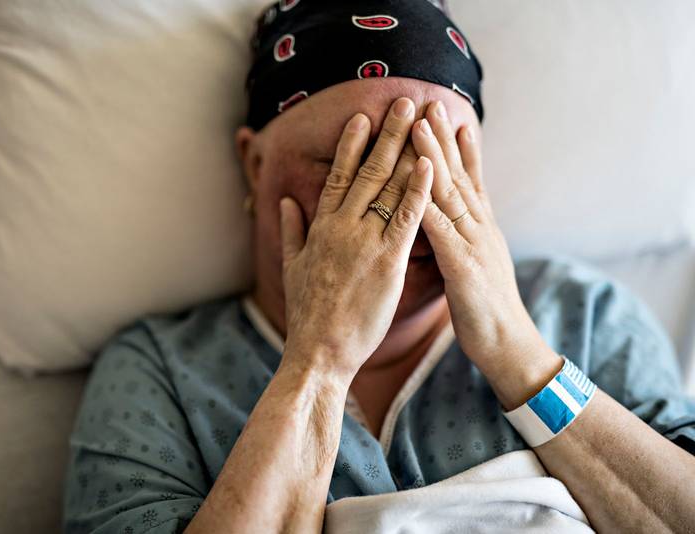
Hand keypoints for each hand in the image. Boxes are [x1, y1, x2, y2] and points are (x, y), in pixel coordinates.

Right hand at [279, 97, 432, 379]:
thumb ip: (291, 230)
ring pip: (389, 187)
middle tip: (403, 100)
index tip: (363, 116)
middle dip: (387, 133)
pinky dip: (420, 190)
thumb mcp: (291, 267)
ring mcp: (364, 242)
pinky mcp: (387, 262)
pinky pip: (406, 219)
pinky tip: (431, 164)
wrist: (317, 351)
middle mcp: (342, 227)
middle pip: (368, 170)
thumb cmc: (307, 313)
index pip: (339, 176)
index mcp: (321, 227)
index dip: (352, 144)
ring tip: (423, 119)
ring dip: (408, 149)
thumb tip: (285, 201)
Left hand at [410, 101, 554, 375]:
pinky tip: (420, 182)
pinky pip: (444, 230)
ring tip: (422, 125)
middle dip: (443, 137)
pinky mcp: (464, 266)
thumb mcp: (475, 263)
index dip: (455, 147)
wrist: (507, 344)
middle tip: (429, 102)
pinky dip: (431, 203)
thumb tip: (453, 221)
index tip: (442, 116)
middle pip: (457, 175)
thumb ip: (463, 237)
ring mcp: (473, 244)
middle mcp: (479, 228)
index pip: (465, 180)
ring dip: (435, 157)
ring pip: (450, 194)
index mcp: (478, 228)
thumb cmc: (484, 308)